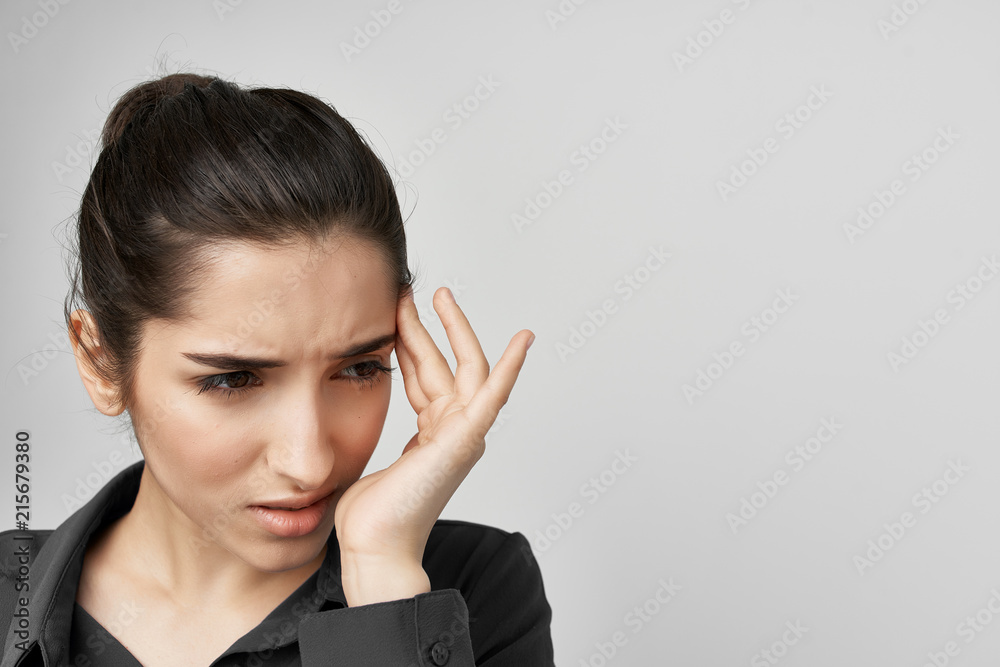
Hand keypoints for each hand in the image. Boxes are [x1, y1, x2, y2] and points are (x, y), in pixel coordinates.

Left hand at [334, 286, 533, 603]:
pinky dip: (511, 366)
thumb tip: (350, 411)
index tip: (395, 313)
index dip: (411, 343)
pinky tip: (523, 339)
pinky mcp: (466, 438)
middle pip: (444, 365)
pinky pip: (494, 395)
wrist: (375, 545)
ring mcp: (463, 434)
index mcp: (431, 436)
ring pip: (464, 368)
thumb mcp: (367, 455)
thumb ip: (374, 430)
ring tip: (438, 293)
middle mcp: (452, 431)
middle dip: (428, 327)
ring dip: (452, 329)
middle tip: (412, 291)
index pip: (424, 377)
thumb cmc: (368, 515)